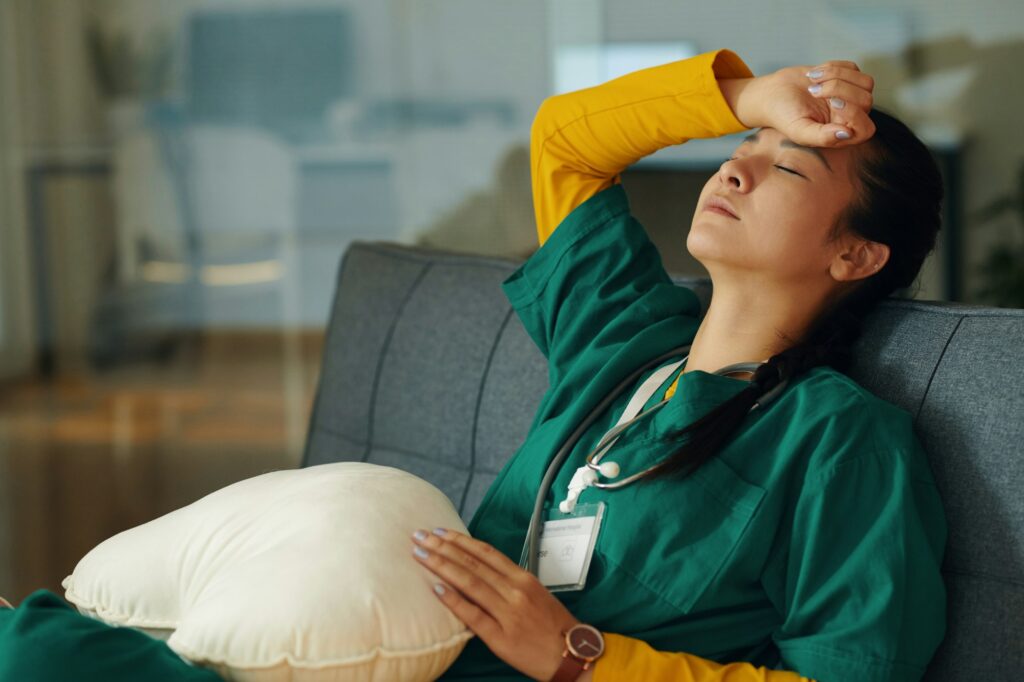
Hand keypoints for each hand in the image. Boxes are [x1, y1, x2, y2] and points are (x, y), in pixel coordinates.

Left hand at [411, 527, 580, 680]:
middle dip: (443, 547)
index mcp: (522, 578)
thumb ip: (509, 582)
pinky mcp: (500, 637)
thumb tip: (480, 571)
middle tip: (420, 536)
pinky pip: (473, 615)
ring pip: (470, 582)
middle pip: (472, 563)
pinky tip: (436, 588)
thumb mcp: (535, 594)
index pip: (486, 553)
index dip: (461, 540)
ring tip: (420, 555)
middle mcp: (514, 591)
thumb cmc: (554, 625)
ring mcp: (507, 613)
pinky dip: (453, 600)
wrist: (572, 655)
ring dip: (442, 566)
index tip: (440, 530)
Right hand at [721, 60, 875, 146]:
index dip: (854, 114)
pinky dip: (833, 67)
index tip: (833, 104)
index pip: (866, 129)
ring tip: (813, 80)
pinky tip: (814, 74)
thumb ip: (822, 137)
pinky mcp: (846, 77)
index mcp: (840, 134)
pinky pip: (854, 68)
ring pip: (865, 83)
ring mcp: (850, 96)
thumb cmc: (783, 116)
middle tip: (814, 91)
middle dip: (840, 90)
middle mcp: (850, 116)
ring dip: (838, 76)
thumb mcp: (799, 131)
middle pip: (866, 100)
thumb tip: (847, 134)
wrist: (772, 93)